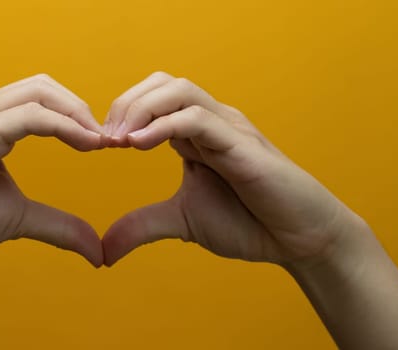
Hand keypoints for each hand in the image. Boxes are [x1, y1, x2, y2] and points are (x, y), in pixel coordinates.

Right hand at [0, 74, 105, 270]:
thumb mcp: (17, 219)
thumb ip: (57, 226)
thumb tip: (97, 251)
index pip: (41, 100)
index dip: (77, 117)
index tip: (105, 146)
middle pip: (44, 86)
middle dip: (81, 108)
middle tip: (108, 141)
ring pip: (40, 92)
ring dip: (78, 113)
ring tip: (100, 141)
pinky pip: (30, 116)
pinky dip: (64, 126)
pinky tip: (86, 144)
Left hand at [101, 72, 366, 266]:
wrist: (300, 240)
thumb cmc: (249, 223)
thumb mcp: (181, 222)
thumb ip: (142, 227)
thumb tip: (103, 253)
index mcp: (195, 133)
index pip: (152, 97)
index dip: (121, 113)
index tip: (97, 145)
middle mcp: (211, 122)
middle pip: (161, 83)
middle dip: (125, 103)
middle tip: (103, 138)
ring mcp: (228, 128)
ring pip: (179, 90)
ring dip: (140, 108)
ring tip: (118, 140)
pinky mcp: (242, 144)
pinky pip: (197, 118)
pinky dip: (163, 125)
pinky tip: (138, 146)